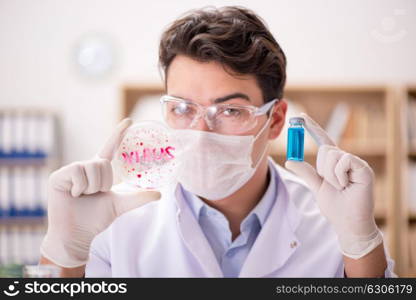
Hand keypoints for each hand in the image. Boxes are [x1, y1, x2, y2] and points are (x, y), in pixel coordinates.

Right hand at [40, 119, 160, 267]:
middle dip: (103, 183)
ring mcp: (70, 170)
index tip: (130, 121)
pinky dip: (79, 187)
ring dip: (92, 186)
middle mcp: (85, 167)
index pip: (110, 148)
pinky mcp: (58, 176)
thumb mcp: (119, 205)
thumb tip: (159, 193)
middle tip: (95, 195)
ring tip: (83, 196)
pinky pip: (77, 172)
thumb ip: (137, 197)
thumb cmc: (95, 219)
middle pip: (102, 162)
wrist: (76, 234)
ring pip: (91, 167)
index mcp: (98, 171)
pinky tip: (72, 195)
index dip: (118, 134)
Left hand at [285, 113, 382, 258]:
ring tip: (341, 187)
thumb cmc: (335, 207)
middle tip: (333, 185)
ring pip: (332, 154)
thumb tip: (290, 160)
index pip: (323, 141)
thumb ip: (305, 173)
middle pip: (325, 149)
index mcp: (334, 163)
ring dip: (330, 175)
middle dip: (322, 169)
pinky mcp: (363, 168)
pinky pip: (343, 161)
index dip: (313, 128)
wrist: (348, 223)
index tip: (301, 116)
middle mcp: (345, 159)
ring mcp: (355, 163)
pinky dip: (339, 176)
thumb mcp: (316, 187)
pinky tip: (347, 186)